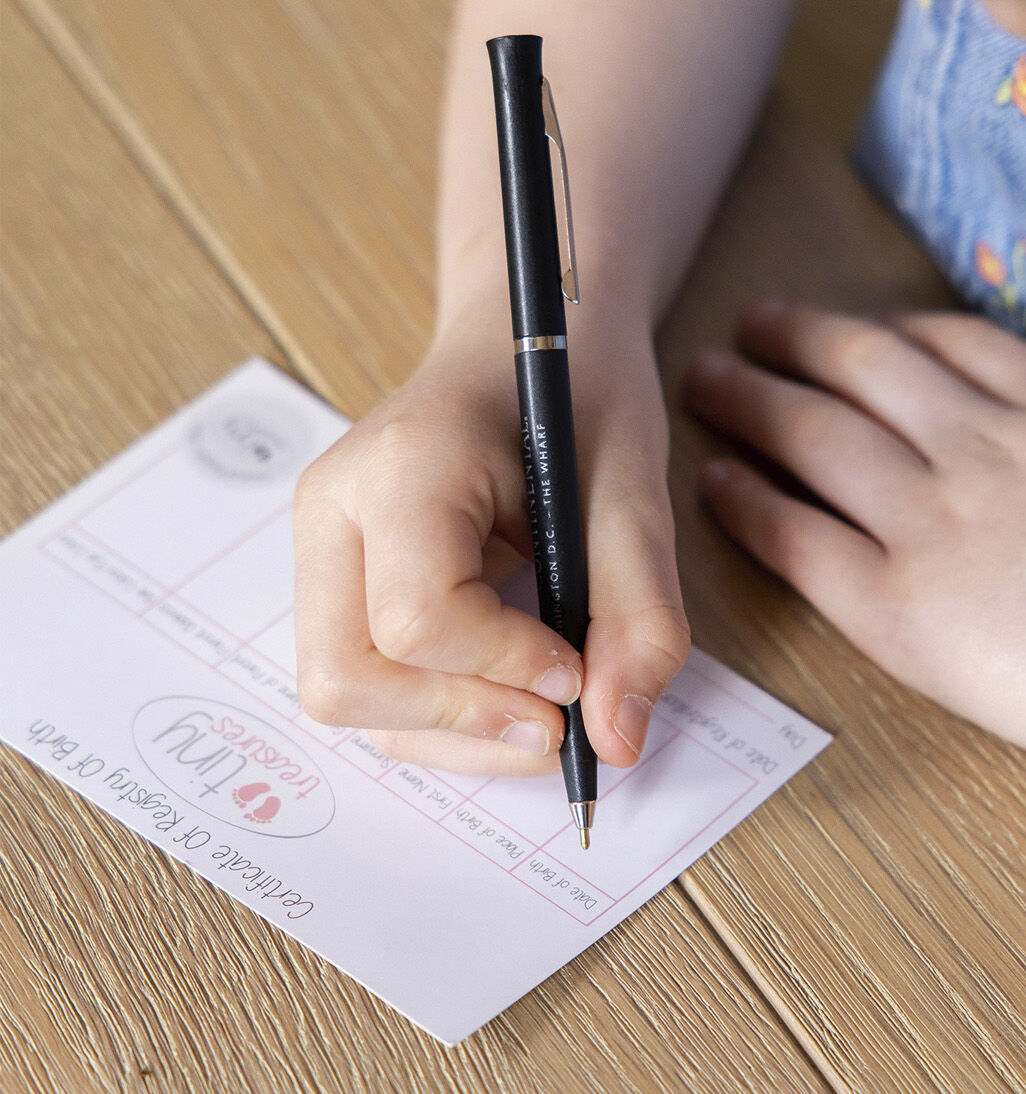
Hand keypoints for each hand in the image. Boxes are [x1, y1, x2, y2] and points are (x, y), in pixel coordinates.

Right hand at [293, 320, 688, 776]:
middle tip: (562, 719)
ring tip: (547, 710)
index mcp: (402, 464)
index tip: (579, 669)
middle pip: (346, 677)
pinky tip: (512, 692)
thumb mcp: (635, 493)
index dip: (505, 667)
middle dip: (462, 720)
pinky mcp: (334, 583)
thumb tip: (619, 743)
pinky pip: (367, 685)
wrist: (527, 349)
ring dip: (455, 733)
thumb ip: (637, 614)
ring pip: (346, 698)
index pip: (417, 616)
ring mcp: (320, 550)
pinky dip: (442, 716)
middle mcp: (333, 511)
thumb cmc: (581, 399)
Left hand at [686, 301, 1025, 771]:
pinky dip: (750, 503)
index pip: (947, 345)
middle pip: (864, 370)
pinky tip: (716, 481)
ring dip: (753, 400)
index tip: (850, 324)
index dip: (883, 328)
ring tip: (707, 380)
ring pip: (817, 437)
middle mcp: (981, 447)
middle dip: (799, 338)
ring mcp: (934, 522)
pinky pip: (802, 539)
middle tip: (751, 324)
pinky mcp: (899, 605)